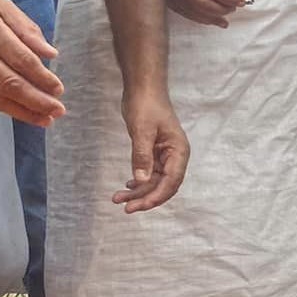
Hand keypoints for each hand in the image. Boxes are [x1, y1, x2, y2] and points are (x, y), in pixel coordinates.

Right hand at [0, 0, 63, 125]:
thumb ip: (25, 28)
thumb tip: (51, 53)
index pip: (20, 60)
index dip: (42, 78)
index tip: (59, 89)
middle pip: (8, 82)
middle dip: (36, 101)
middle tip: (58, 111)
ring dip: (20, 111)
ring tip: (44, 119)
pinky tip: (17, 111)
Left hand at [116, 88, 188, 212]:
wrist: (143, 88)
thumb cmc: (146, 105)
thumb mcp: (142, 130)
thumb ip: (142, 156)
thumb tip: (141, 181)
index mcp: (179, 152)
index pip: (171, 182)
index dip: (156, 197)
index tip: (138, 206)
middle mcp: (175, 157)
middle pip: (164, 186)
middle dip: (145, 198)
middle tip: (125, 208)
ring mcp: (165, 155)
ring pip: (154, 181)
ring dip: (138, 192)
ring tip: (118, 198)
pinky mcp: (155, 152)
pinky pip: (149, 173)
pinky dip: (139, 182)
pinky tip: (127, 187)